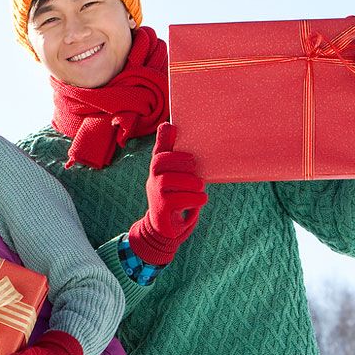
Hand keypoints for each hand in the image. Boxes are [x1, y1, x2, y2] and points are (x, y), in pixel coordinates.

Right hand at [126, 122, 207, 265]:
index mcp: (160, 169)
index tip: (174, 129)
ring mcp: (155, 194)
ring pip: (169, 181)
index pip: (159, 150)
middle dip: (180, 160)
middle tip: (196, 166)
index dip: (165, 139)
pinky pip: (177, 200)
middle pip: (160, 162)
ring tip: (200, 187)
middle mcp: (153, 179)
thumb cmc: (177, 197)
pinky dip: (194, 198)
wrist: (166, 229)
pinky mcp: (160, 209)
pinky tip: (200, 199)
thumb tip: (172, 126)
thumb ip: (179, 157)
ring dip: (191, 183)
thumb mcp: (180, 176)